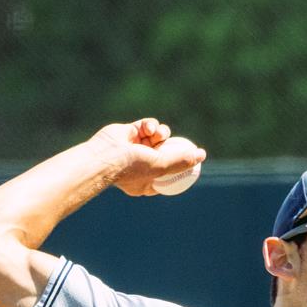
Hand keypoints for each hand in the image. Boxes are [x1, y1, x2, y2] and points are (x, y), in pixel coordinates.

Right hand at [92, 118, 206, 196]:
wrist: (105, 156)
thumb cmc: (131, 167)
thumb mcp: (161, 167)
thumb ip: (182, 162)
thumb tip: (202, 155)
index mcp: (146, 181)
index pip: (169, 174)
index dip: (180, 166)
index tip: (192, 160)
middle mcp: (141, 165)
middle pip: (166, 153)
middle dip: (173, 147)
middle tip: (182, 143)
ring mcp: (135, 148)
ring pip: (158, 137)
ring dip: (162, 133)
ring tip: (158, 135)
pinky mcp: (130, 132)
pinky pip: (147, 126)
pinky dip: (151, 125)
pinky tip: (149, 128)